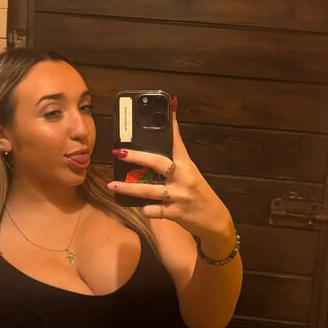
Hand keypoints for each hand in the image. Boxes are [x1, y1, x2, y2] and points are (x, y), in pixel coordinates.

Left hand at [107, 102, 233, 241]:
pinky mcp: (176, 213)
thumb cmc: (200, 195)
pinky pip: (153, 211)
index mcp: (187, 165)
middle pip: (156, 162)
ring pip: (148, 190)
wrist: (216, 220)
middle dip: (135, 156)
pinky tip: (142, 208)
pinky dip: (146, 210)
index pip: (177, 140)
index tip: (169, 107)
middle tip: (118, 152)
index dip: (172, 124)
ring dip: (127, 188)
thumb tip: (159, 152)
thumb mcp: (191, 175)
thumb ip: (176, 163)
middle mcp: (183, 177)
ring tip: (111, 185)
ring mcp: (179, 195)